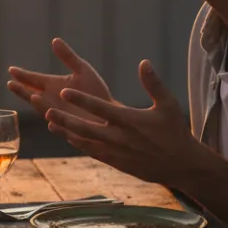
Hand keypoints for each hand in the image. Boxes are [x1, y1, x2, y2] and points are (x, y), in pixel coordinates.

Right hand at [8, 38, 113, 120]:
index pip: (33, 80)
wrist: (109, 112)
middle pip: (32, 95)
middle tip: (11, 84)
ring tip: (34, 97)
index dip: (22, 75)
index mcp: (52, 86)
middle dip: (22, 90)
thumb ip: (68, 57)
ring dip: (40, 105)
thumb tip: (55, 39)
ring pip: (45, 111)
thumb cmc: (95, 91)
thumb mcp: (82, 70)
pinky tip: (51, 124)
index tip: (11, 69)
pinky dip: (56, 126)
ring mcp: (58, 116)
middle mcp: (51, 101)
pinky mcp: (69, 129)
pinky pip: (62, 129)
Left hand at [45, 59, 207, 188]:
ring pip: (84, 142)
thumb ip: (153, 84)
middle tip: (46, 109)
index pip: (99, 108)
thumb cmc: (175, 131)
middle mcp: (119, 137)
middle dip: (64, 118)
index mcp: (129, 120)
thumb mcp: (168, 105)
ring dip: (66, 132)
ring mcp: (115, 152)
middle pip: (85, 127)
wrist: (181, 165)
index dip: (80, 99)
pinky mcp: (115, 163)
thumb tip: (143, 62)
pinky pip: (92, 152)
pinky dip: (77, 144)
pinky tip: (67, 137)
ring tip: (49, 122)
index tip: (63, 90)